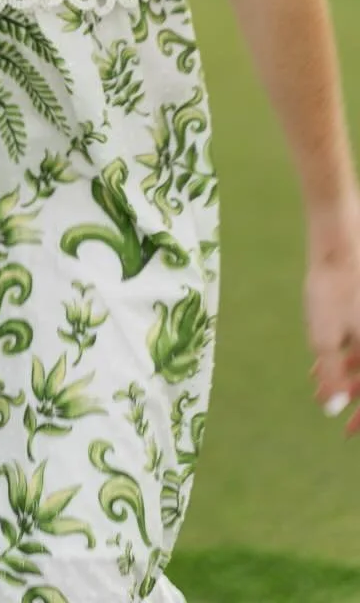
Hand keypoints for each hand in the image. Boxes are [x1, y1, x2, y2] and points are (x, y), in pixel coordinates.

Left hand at [305, 210, 359, 434]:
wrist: (338, 239)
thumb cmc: (330, 287)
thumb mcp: (322, 336)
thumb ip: (329, 374)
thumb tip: (330, 407)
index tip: (347, 431)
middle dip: (352, 393)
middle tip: (331, 407)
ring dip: (349, 375)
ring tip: (319, 383)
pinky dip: (350, 353)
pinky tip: (325, 355)